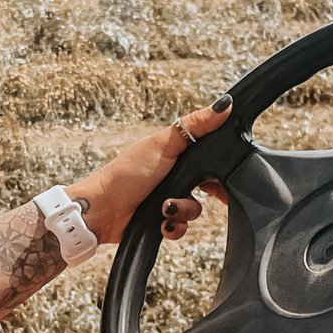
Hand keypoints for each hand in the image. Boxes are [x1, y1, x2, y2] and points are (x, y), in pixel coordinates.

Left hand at [69, 95, 233, 244]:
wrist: (103, 209)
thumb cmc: (127, 172)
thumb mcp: (164, 144)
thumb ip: (195, 126)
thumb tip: (223, 105)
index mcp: (177, 154)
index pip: (211, 158)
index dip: (221, 168)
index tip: (229, 175)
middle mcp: (175, 176)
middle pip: (208, 187)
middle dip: (204, 195)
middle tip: (199, 192)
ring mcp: (169, 198)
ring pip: (195, 210)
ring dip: (182, 210)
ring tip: (165, 207)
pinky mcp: (163, 220)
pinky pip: (182, 228)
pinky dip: (173, 226)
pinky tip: (162, 222)